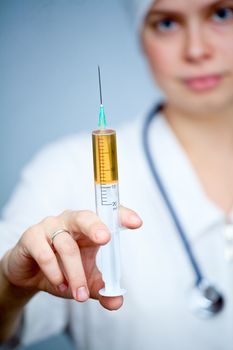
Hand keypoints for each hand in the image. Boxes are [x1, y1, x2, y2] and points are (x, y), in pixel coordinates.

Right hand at [1, 207, 141, 310]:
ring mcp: (50, 226)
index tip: (137, 223)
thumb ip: (101, 289)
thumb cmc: (62, 270)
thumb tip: (117, 301)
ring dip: (75, 273)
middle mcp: (71, 221)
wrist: (29, 275)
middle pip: (85, 217)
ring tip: (78, 295)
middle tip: (105, 239)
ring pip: (66, 245)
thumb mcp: (85, 281)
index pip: (107, 215)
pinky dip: (54, 272)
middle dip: (96, 227)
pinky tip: (59, 284)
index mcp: (89, 227)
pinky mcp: (31, 236)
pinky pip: (44, 252)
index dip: (122, 216)